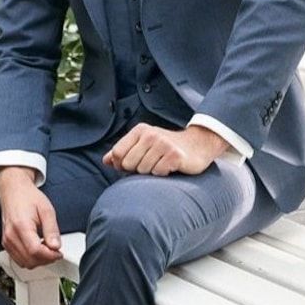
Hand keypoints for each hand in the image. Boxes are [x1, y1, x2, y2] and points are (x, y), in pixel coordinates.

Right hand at [0, 166, 62, 269]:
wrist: (13, 191)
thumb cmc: (28, 198)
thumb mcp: (47, 210)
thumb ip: (52, 230)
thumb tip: (56, 246)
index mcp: (21, 226)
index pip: (35, 251)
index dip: (50, 255)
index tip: (58, 252)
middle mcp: (11, 236)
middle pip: (30, 260)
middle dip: (46, 259)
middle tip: (55, 251)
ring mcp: (7, 241)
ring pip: (24, 263)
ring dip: (38, 261)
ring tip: (47, 249)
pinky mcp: (6, 243)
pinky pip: (19, 259)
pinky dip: (30, 259)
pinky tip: (37, 250)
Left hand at [102, 123, 229, 176]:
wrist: (198, 145)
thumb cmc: (166, 147)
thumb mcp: (143, 145)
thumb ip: (123, 152)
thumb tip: (106, 161)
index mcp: (140, 130)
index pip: (118, 153)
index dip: (121, 165)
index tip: (131, 166)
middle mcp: (150, 134)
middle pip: (129, 164)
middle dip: (137, 169)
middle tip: (151, 163)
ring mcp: (163, 144)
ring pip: (143, 170)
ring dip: (151, 172)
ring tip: (161, 163)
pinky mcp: (174, 155)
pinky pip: (158, 172)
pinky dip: (163, 174)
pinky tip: (170, 167)